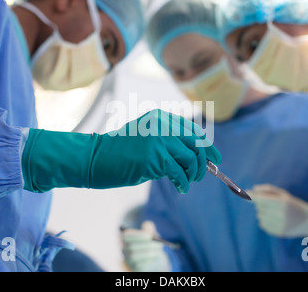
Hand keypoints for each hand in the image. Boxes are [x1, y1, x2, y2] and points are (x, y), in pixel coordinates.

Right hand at [91, 109, 221, 192]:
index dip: (207, 145)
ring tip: (186, 182)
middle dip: (205, 161)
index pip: (193, 129)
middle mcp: (162, 125)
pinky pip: (179, 172)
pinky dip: (183, 183)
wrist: (93, 158)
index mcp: (160, 118)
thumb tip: (194, 157)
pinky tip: (181, 188)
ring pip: (191, 158)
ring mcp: (158, 140)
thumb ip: (166, 141)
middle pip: (197, 142)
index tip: (214, 158)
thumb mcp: (145, 138)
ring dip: (193, 174)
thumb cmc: (118, 152)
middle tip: (202, 175)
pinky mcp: (154, 158)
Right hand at [122, 221, 171, 271]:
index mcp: (125, 238)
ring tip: (159, 250)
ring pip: (136, 257)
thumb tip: (147, 225)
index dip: (138, 235)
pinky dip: (149, 260)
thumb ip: (148, 227)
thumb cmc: (149, 240)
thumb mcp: (150, 232)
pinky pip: (140, 265)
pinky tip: (156, 256)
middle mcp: (124, 249)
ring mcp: (128, 260)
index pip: (126, 236)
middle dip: (147, 245)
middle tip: (159, 244)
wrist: (152, 255)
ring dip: (150, 253)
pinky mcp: (135, 268)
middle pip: (132, 247)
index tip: (149, 235)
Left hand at [248, 184, 307, 241]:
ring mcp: (281, 225)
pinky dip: (264, 221)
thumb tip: (252, 189)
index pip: (262, 199)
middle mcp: (282, 214)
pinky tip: (274, 219)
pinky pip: (262, 225)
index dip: (252, 196)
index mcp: (283, 202)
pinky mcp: (279, 233)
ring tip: (274, 212)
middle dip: (261, 204)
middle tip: (271, 204)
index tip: (245, 192)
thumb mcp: (283, 194)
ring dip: (262, 213)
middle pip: (259, 207)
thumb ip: (267, 189)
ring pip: (259, 216)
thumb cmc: (293, 204)